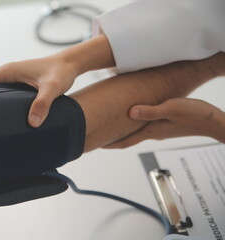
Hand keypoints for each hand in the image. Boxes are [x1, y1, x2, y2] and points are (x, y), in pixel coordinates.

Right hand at [0, 56, 77, 126]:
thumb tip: (32, 123)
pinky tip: (3, 120)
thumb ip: (42, 104)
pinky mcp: (20, 86)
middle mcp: (7, 74)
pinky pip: (3, 96)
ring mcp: (13, 80)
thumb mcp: (52, 88)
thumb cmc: (60, 72)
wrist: (70, 64)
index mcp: (8, 71)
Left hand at [105, 98, 224, 147]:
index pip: (125, 141)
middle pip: (127, 138)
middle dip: (111, 138)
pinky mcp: (164, 124)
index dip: (109, 144)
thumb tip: (129, 112)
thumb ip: (150, 111)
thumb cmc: (194, 114)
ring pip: (134, 132)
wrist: (213, 121)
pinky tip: (131, 116)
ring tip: (108, 126)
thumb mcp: (171, 109)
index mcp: (151, 131)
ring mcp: (158, 129)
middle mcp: (152, 132)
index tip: (95, 145)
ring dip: (121, 131)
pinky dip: (132, 124)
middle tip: (96, 135)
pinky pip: (143, 125)